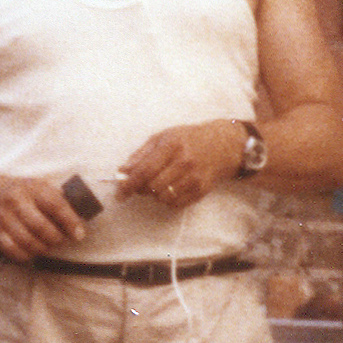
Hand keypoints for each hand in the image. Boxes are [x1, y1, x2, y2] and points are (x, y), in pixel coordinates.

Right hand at [0, 173, 88, 261]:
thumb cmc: (24, 194)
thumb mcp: (41, 187)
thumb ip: (59, 199)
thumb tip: (82, 217)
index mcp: (32, 187)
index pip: (55, 204)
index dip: (70, 221)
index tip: (79, 235)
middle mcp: (16, 201)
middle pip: (40, 226)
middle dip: (55, 238)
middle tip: (61, 241)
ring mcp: (4, 217)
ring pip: (26, 241)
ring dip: (42, 248)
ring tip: (48, 246)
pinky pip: (12, 250)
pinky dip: (26, 255)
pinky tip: (32, 252)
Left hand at [117, 119, 244, 209]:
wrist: (223, 144)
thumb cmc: (188, 139)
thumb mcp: (163, 137)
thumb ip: (140, 154)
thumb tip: (122, 171)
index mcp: (171, 146)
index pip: (145, 171)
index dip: (129, 185)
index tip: (120, 193)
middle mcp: (184, 162)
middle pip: (152, 187)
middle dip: (142, 189)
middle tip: (142, 184)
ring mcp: (195, 177)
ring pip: (164, 198)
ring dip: (155, 195)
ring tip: (159, 184)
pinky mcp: (202, 190)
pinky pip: (176, 204)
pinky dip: (168, 200)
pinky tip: (171, 189)